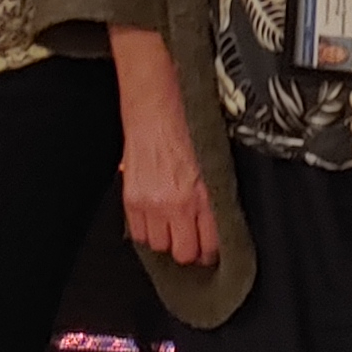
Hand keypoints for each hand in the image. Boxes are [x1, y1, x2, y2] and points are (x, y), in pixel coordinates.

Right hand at [111, 25, 219, 268]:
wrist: (156, 98)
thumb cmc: (189, 121)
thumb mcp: (214, 158)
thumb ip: (216, 190)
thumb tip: (220, 217)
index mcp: (204, 192)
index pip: (213, 243)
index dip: (215, 250)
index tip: (215, 247)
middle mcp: (177, 202)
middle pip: (185, 253)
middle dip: (192, 247)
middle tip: (195, 238)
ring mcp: (151, 202)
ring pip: (161, 247)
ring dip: (168, 238)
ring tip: (174, 224)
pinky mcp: (130, 198)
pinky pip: (138, 234)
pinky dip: (148, 230)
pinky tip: (156, 217)